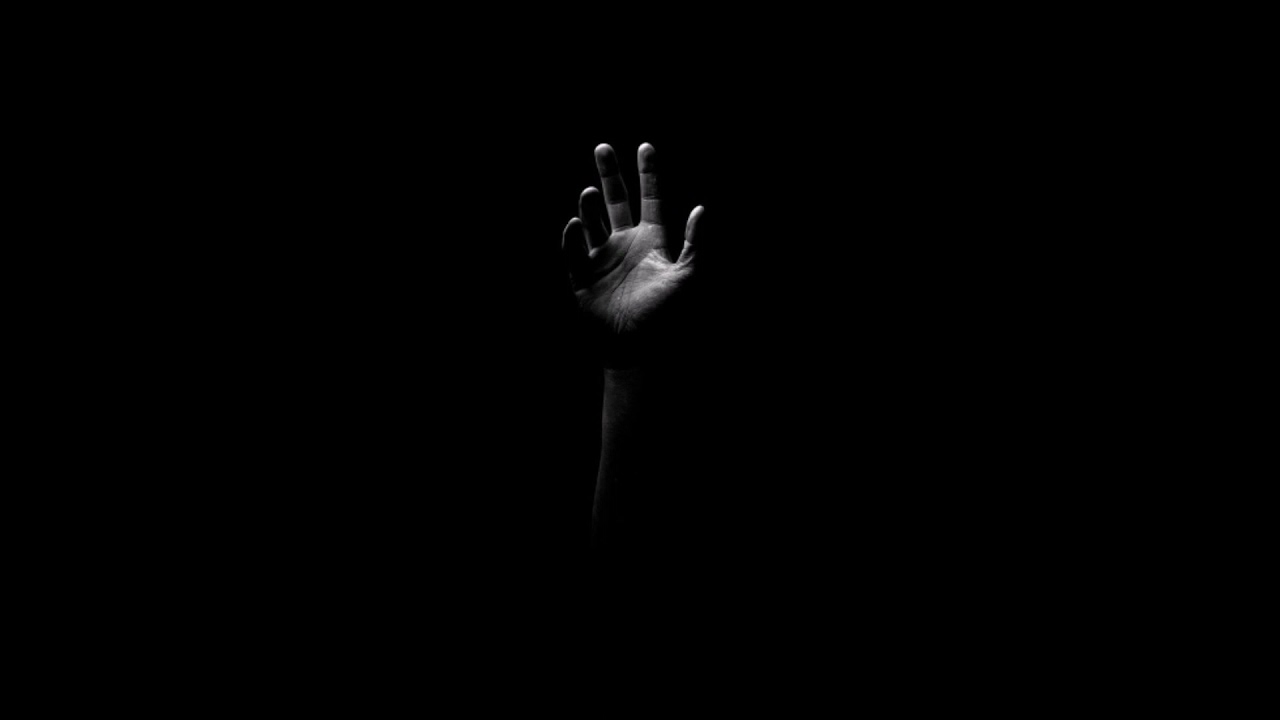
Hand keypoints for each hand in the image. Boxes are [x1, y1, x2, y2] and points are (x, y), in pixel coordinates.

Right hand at [562, 143, 704, 365]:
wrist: (638, 350)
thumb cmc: (666, 317)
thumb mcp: (688, 278)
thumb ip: (695, 244)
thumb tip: (702, 208)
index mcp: (651, 241)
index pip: (650, 200)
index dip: (649, 174)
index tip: (645, 146)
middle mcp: (625, 245)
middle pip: (616, 202)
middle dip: (609, 175)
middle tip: (603, 148)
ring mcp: (602, 260)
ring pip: (593, 223)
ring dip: (590, 206)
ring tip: (590, 192)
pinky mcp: (582, 279)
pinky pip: (574, 253)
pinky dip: (573, 238)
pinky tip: (576, 225)